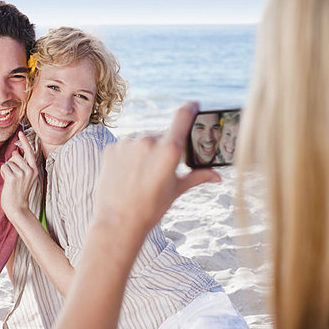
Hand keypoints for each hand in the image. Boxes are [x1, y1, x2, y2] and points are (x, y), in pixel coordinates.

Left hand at [0, 131, 38, 220]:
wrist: (17, 208)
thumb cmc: (18, 192)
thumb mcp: (25, 177)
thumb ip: (22, 164)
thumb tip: (15, 151)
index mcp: (34, 169)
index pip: (29, 152)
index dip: (25, 142)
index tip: (20, 133)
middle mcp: (30, 170)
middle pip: (15, 156)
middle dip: (10, 163)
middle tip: (12, 177)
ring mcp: (22, 173)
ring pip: (9, 162)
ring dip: (6, 170)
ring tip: (10, 180)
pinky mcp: (14, 177)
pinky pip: (4, 167)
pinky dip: (2, 173)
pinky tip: (7, 182)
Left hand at [94, 102, 220, 240]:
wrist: (118, 222)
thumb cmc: (151, 208)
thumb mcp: (176, 190)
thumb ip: (197, 177)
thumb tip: (217, 176)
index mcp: (169, 150)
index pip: (182, 116)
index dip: (190, 108)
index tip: (193, 105)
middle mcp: (148, 141)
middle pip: (162, 136)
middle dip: (164, 148)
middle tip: (160, 170)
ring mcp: (127, 144)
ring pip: (142, 142)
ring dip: (145, 153)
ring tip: (141, 177)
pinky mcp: (111, 149)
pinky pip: (125, 148)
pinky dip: (128, 158)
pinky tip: (127, 175)